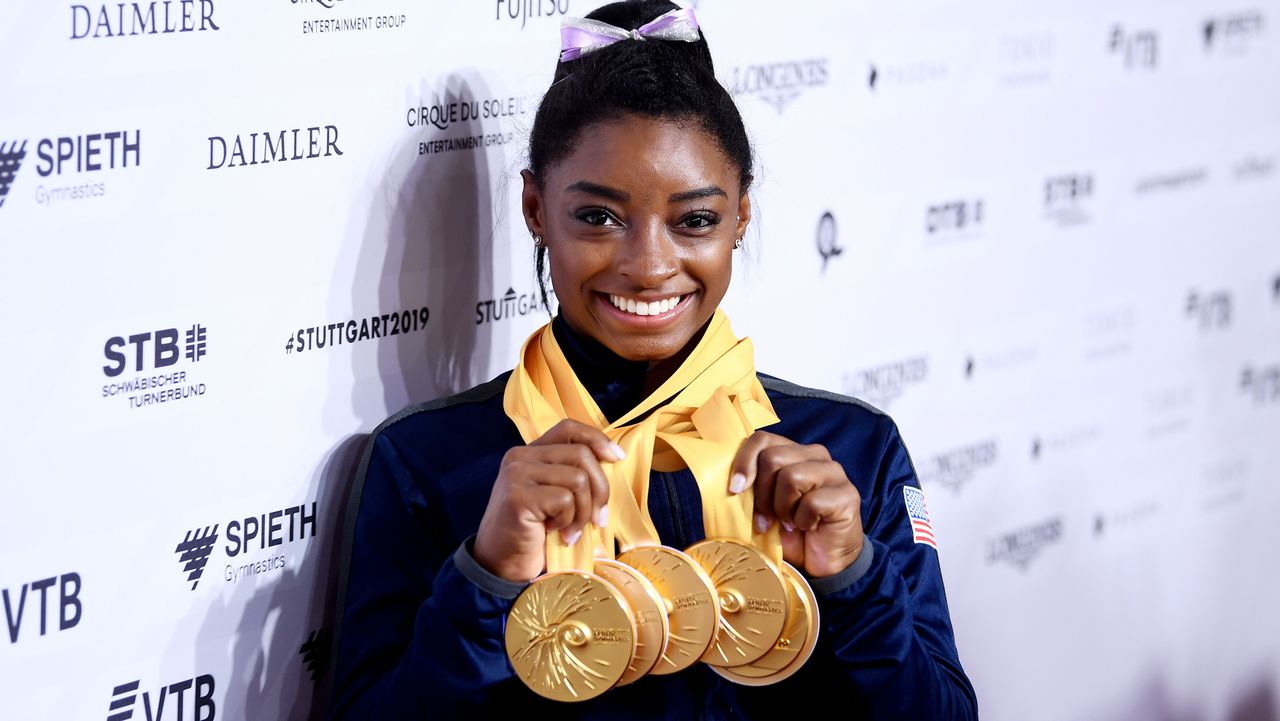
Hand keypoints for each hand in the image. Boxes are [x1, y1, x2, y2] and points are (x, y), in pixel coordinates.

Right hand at [473, 419, 623, 581]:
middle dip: (600, 489)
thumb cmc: (535, 531)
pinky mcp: (518, 496)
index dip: (598, 439)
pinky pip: (565, 500)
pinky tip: (555, 533)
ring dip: (584, 511)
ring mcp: (516, 474)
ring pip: (578, 479)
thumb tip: (614, 458)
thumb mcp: (555, 495)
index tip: (617, 458)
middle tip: (597, 519)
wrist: (502, 564)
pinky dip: (569, 521)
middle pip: (581, 454)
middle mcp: (520, 457)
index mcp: (529, 452)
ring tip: (571, 530)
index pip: (569, 428)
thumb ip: (573, 472)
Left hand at [729, 431, 863, 577]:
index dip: (744, 462)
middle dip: (762, 494)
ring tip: (790, 522)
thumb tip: (730, 482)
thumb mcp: (763, 507)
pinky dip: (803, 521)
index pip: (762, 440)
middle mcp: (815, 455)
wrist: (823, 562)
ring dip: (783, 508)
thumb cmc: (790, 531)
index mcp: (793, 452)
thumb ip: (751, 488)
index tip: (735, 489)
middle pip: (772, 457)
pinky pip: (812, 502)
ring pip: (791, 477)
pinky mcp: (847, 495)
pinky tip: (809, 527)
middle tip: (767, 519)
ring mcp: (834, 473)